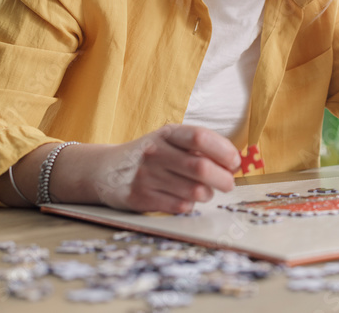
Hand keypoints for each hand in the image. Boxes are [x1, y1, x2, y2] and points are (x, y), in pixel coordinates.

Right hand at [92, 124, 239, 213]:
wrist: (103, 170)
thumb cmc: (150, 155)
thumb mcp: (169, 140)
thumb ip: (198, 147)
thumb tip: (234, 162)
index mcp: (167, 134)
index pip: (200, 137)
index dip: (223, 151)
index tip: (235, 162)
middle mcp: (155, 152)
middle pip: (201, 168)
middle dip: (223, 179)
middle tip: (228, 184)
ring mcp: (146, 176)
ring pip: (194, 191)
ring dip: (207, 194)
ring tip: (205, 191)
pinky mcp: (140, 198)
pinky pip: (179, 206)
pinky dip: (190, 205)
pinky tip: (186, 199)